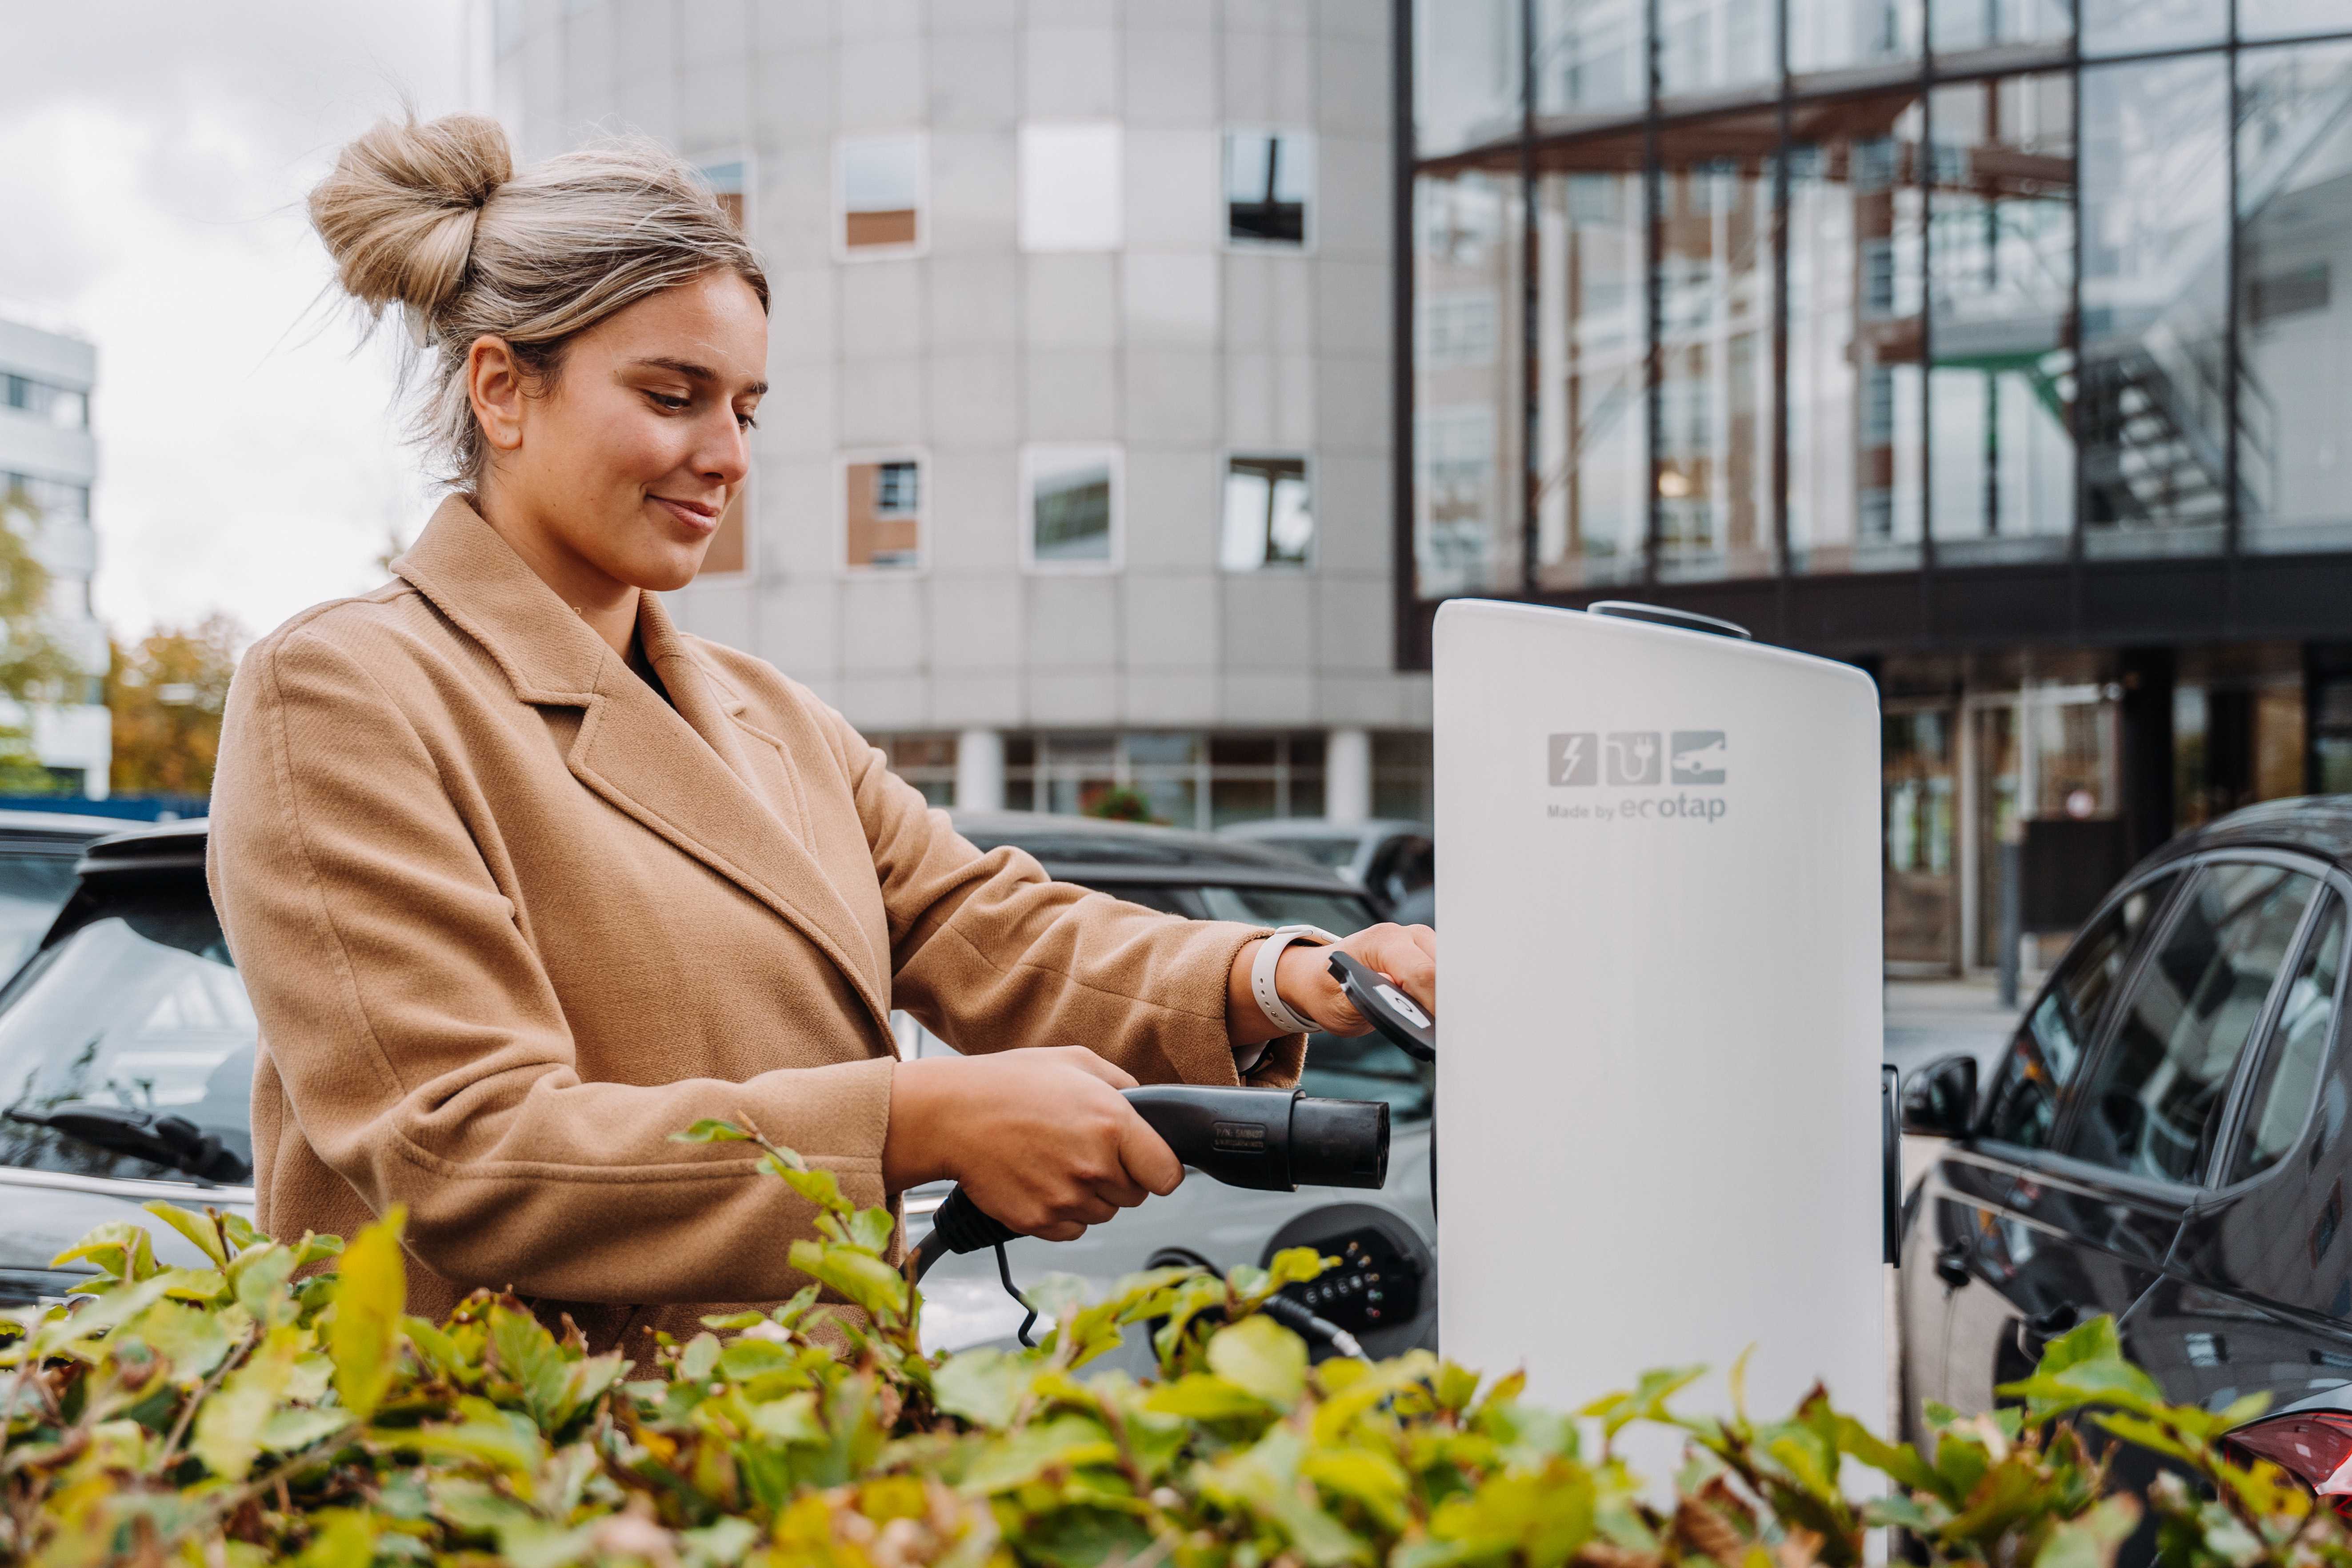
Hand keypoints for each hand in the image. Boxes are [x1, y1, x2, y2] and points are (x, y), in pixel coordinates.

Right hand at [882, 1046, 1183, 1240]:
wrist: (951, 1115)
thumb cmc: (1010, 1084)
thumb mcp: (1076, 1062)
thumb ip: (1123, 1085)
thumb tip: (1147, 1106)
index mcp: (1113, 1124)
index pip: (1168, 1176)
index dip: (1158, 1168)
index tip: (1146, 1162)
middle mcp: (1094, 1167)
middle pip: (1136, 1196)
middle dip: (1119, 1176)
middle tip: (1084, 1149)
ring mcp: (1066, 1199)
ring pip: (1104, 1213)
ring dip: (1090, 1195)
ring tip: (1056, 1161)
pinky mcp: (1039, 1222)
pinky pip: (1072, 1230)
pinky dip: (1063, 1213)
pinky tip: (1041, 1181)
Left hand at [1227, 922, 1436, 1043]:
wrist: (1317, 976)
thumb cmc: (1325, 989)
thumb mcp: (1338, 1005)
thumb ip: (1365, 1000)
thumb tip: (1396, 990)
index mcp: (1382, 942)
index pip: (1423, 972)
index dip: (1435, 1005)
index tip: (1440, 1032)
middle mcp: (1406, 935)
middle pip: (1445, 969)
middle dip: (1449, 1003)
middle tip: (1447, 1035)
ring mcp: (1420, 941)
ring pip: (1453, 970)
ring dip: (1451, 998)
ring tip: (1445, 1027)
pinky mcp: (1428, 953)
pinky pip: (1448, 973)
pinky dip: (1447, 994)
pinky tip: (1443, 1015)